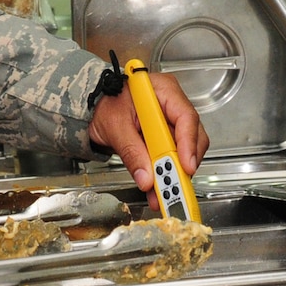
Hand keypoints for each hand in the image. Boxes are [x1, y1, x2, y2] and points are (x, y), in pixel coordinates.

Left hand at [88, 72, 208, 194]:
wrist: (94, 108)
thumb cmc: (105, 103)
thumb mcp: (115, 125)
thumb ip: (131, 151)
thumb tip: (146, 177)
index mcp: (164, 91)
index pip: (186, 117)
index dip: (189, 144)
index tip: (185, 166)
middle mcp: (172, 106)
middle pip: (191, 137)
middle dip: (183, 164)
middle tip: (174, 185)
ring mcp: (170, 124)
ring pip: (183, 152)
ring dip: (173, 174)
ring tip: (162, 193)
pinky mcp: (164, 140)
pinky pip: (170, 159)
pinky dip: (164, 176)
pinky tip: (156, 190)